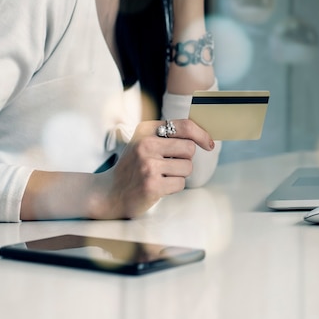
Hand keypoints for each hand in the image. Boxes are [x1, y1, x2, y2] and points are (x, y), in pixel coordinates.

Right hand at [91, 119, 214, 218]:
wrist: (110, 192)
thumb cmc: (134, 167)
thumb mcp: (145, 143)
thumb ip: (168, 136)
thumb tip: (202, 135)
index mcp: (146, 130)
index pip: (185, 126)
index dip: (201, 134)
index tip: (208, 144)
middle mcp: (146, 145)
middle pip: (189, 148)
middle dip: (185, 159)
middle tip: (170, 165)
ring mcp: (148, 165)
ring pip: (187, 167)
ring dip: (180, 174)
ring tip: (162, 176)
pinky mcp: (152, 185)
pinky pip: (180, 183)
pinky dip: (174, 187)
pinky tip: (159, 186)